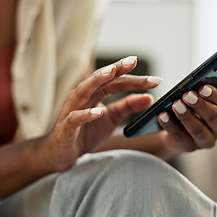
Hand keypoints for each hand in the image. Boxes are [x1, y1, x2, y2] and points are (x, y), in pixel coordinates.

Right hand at [36, 56, 161, 171]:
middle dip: (117, 69)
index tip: (156, 79)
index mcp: (94, 94)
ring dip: (97, 80)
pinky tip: (99, 111)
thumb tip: (150, 97)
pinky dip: (86, 113)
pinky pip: (75, 118)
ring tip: (112, 72)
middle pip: (101, 80)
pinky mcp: (64, 127)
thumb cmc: (85, 133)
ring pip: (83, 90)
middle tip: (134, 61)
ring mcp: (71, 110)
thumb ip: (128, 107)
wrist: (60, 155)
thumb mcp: (111, 119)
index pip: (116, 81)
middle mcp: (82, 96)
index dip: (135, 79)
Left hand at [157, 84, 216, 153]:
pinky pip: (180, 136)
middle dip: (199, 105)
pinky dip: (170, 124)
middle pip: (213, 117)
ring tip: (176, 104)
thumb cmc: (192, 106)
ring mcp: (207, 140)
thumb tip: (192, 84)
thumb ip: (199, 90)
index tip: (202, 88)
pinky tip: (163, 115)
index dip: (213, 95)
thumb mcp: (199, 96)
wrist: (178, 126)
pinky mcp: (190, 147)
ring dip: (186, 116)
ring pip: (198, 129)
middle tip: (187, 95)